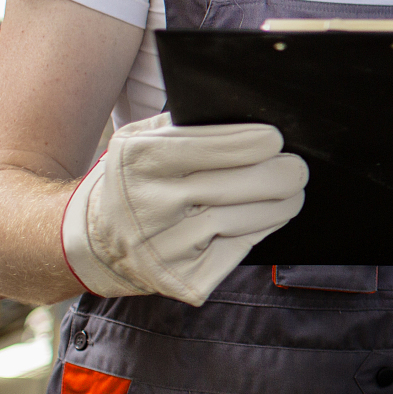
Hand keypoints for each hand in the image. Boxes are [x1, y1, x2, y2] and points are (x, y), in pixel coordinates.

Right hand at [61, 114, 307, 305]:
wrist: (96, 242)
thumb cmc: (135, 179)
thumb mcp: (140, 139)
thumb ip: (184, 123)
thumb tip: (248, 114)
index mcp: (139, 160)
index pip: (210, 146)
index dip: (253, 143)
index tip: (274, 140)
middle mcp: (150, 204)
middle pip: (240, 184)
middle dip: (280, 174)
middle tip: (296, 168)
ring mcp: (166, 246)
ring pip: (247, 218)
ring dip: (281, 204)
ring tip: (291, 192)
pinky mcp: (184, 279)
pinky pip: (240, 249)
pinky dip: (261, 230)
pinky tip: (267, 217)